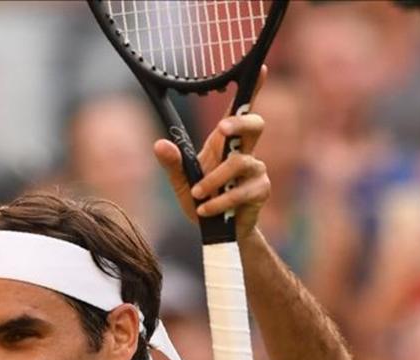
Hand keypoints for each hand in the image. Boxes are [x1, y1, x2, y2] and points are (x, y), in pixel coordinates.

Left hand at [153, 71, 271, 240]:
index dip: (252, 88)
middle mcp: (244, 151)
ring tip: (198, 195)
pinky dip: (220, 201)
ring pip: (241, 162)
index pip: (240, 110)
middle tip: (221, 128)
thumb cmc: (201, 199)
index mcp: (224, 142)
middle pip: (255, 124)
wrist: (216, 231)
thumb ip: (172, 163)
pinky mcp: (260, 190)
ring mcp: (255, 170)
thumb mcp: (181, 182)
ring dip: (216, 179)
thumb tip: (159, 144)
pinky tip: (206, 210)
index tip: (259, 68)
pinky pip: (241, 191)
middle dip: (240, 123)